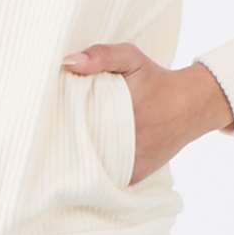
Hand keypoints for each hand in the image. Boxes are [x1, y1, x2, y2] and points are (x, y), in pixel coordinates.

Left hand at [60, 43, 233, 184]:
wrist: (191, 105)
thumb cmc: (155, 79)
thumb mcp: (131, 57)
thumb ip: (101, 55)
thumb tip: (68, 63)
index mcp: (117, 113)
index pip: (71, 125)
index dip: (54, 122)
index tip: (42, 117)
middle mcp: (123, 144)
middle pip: (77, 149)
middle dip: (61, 141)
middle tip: (44, 134)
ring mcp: (129, 164)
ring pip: (89, 168)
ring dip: (75, 160)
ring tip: (57, 149)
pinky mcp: (134, 176)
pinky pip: (105, 179)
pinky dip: (93, 172)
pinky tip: (81, 160)